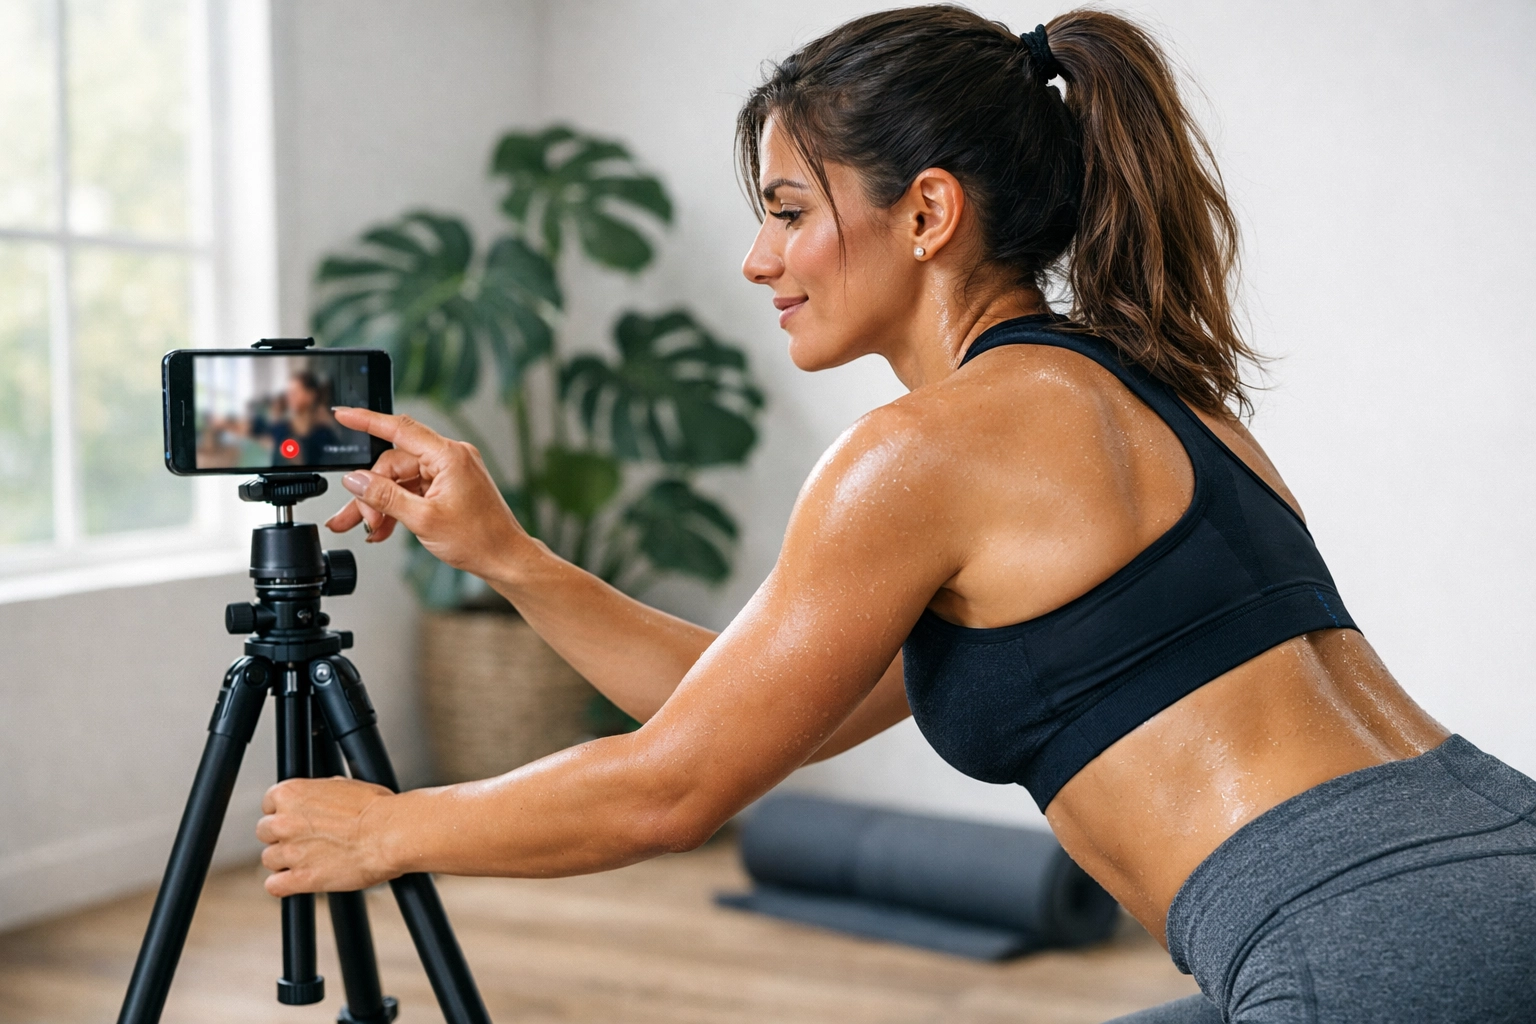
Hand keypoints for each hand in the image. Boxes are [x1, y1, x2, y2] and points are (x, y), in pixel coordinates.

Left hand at [257, 777, 397, 895]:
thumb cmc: (376, 808)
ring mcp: (290, 851)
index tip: (296, 819)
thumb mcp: (343, 786)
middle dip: (283, 836)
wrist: (390, 833)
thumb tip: (315, 800)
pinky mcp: (300, 879)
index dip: (284, 812)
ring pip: (269, 860)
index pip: (268, 804)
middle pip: (265, 832)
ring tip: (309, 860)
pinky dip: (284, 885)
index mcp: (292, 794)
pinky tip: (298, 881)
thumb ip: (318, 794)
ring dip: (285, 861)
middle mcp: (284, 821)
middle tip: (305, 840)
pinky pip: (274, 886)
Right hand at [324, 409, 531, 578]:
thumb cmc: (480, 539)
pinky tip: (383, 528)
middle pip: (394, 463)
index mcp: (449, 456)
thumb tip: (356, 481)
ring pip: (399, 481)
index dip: (367, 420)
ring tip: (368, 528)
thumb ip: (385, 497)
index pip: (400, 429)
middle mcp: (450, 458)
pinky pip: (412, 491)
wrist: (505, 559)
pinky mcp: (448, 488)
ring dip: (381, 504)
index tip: (343, 414)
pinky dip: (397, 508)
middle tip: (363, 519)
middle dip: (373, 492)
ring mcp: (449, 473)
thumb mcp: (423, 519)